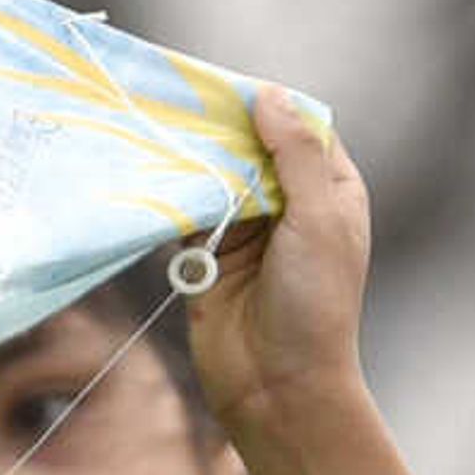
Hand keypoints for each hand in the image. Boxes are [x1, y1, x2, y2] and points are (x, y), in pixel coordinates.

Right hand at [187, 85, 373, 443]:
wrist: (278, 388)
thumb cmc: (315, 305)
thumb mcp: (317, 219)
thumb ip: (294, 155)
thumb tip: (268, 95)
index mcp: (329, 191)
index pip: (298, 128)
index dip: (266, 105)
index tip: (223, 86)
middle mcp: (289, 205)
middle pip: (249, 146)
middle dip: (217, 127)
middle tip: (174, 96)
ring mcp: (248, 229)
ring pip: (213, 175)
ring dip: (189, 158)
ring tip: (153, 126)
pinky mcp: (209, 254)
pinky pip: (185, 211)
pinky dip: (169, 194)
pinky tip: (145, 170)